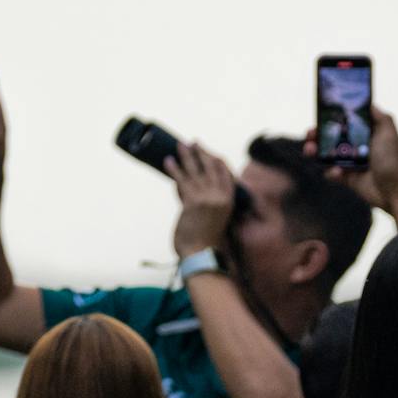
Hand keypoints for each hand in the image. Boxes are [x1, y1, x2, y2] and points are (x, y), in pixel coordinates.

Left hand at [165, 141, 236, 258]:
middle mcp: (220, 196)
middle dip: (202, 152)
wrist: (202, 255)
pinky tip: (168, 161)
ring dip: (187, 156)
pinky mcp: (192, 202)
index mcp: (229, 201)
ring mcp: (207, 198)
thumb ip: (205, 202)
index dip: (216, 160)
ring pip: (196, 170)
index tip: (208, 152)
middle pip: (211, 167)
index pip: (225, 173)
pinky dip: (174, 169)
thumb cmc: (206, 242)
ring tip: (180, 145)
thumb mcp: (213, 218)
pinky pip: (181, 180)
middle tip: (194, 142)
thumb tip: (185, 188)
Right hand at [303, 108, 397, 224]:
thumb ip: (380, 117)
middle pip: (333, 136)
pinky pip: (332, 172)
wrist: (394, 191)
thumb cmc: (393, 161)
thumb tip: (368, 102)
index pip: (346, 121)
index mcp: (367, 133)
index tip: (321, 113)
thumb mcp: (389, 133)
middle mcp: (358, 146)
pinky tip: (336, 172)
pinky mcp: (348, 178)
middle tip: (310, 133)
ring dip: (316, 151)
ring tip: (309, 150)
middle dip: (319, 134)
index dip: (334, 117)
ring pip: (328, 154)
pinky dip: (330, 171)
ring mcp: (352, 162)